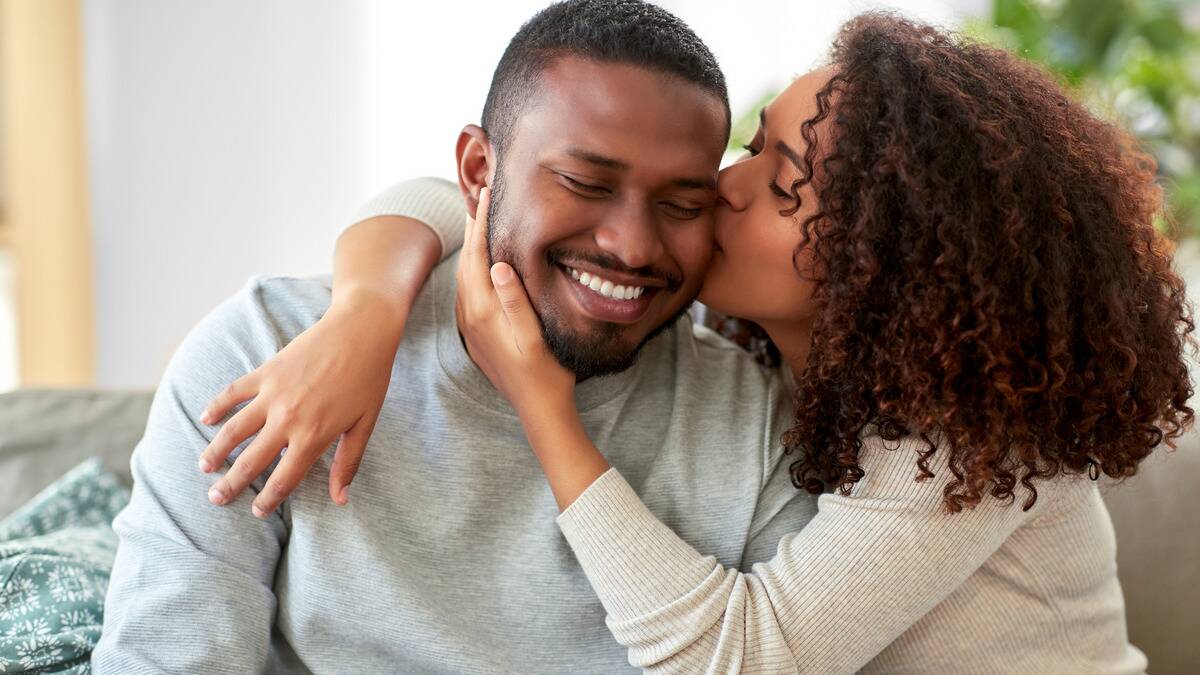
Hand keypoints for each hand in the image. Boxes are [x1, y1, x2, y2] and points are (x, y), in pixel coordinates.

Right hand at [197, 290, 403, 514]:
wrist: (361, 330)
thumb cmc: (369, 378)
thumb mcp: (365, 424)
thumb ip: (348, 463)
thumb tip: (341, 499)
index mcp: (314, 436)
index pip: (284, 478)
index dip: (269, 499)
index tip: (256, 512)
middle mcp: (288, 419)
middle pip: (252, 460)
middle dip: (231, 484)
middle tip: (215, 499)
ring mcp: (273, 394)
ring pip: (234, 430)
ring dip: (215, 451)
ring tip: (203, 467)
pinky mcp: (266, 371)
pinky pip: (234, 392)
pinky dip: (216, 405)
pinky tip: (204, 417)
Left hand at [455, 187, 575, 416]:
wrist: (538, 410)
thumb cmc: (546, 374)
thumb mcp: (535, 337)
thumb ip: (515, 301)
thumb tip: (498, 265)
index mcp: (484, 312)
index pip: (477, 255)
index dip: (480, 222)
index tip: (486, 193)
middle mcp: (471, 317)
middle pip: (467, 261)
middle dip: (472, 228)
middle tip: (481, 197)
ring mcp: (471, 327)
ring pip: (465, 276)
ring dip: (471, 247)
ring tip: (480, 222)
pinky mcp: (476, 335)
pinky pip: (468, 292)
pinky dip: (472, 269)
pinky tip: (482, 264)